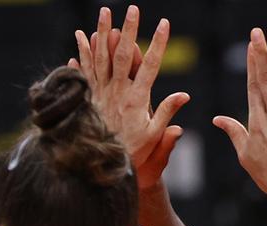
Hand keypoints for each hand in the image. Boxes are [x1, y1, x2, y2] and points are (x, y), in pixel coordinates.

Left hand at [70, 6, 189, 188]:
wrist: (102, 168)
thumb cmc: (135, 154)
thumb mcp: (155, 137)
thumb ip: (168, 114)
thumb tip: (185, 96)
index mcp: (137, 100)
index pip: (151, 66)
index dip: (158, 44)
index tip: (164, 25)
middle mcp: (117, 93)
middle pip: (123, 55)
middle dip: (129, 30)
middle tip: (133, 9)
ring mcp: (101, 93)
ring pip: (101, 57)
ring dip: (103, 33)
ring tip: (105, 13)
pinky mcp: (88, 97)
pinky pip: (84, 70)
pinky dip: (82, 52)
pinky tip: (81, 36)